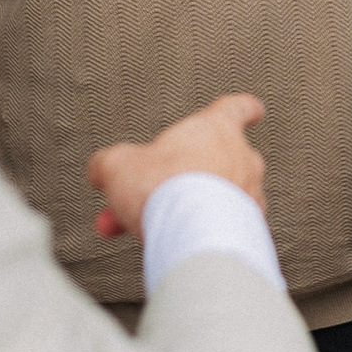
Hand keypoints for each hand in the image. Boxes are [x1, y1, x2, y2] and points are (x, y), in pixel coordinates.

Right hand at [89, 93, 266, 238]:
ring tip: (148, 225)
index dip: (242, 108)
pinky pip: (220, 227)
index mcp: (216, 129)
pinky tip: (172, 242)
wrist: (193, 234)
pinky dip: (198, 232)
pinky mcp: (249, 229)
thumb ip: (110, 162)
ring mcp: (249, 195)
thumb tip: (101, 169)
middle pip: (211, 162)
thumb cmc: (167, 190)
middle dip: (175, 181)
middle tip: (146, 196)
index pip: (237, 108)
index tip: (251, 109)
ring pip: (213, 199)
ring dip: (182, 210)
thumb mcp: (118, 165)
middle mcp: (241, 159)